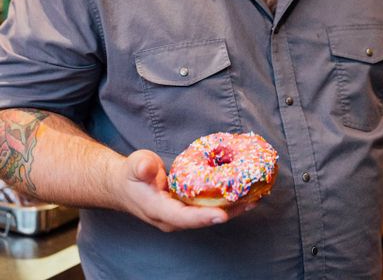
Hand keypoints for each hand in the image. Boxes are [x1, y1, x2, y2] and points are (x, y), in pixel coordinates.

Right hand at [116, 149, 253, 231]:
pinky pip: (209, 207)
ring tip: (256, 197)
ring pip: (209, 215)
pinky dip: (226, 201)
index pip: (183, 217)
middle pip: (203, 219)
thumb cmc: (131, 175)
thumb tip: (147, 167)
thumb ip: (141, 167)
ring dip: (232, 208)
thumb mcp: (134, 166)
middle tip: (252, 201)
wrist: (125, 185)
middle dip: (228, 212)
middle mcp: (173, 218)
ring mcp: (181, 215)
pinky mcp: (187, 208)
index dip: (203, 217)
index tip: (222, 215)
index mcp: (159, 210)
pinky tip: (243, 193)